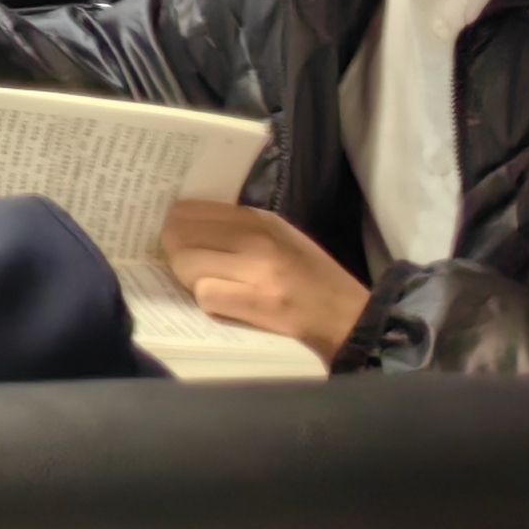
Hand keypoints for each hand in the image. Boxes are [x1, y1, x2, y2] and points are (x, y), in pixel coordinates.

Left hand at [163, 202, 369, 359]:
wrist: (354, 320)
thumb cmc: (314, 282)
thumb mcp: (281, 240)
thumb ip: (239, 231)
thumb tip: (185, 227)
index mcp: (261, 220)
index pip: (192, 209)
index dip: (175, 225)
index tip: (173, 238)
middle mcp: (258, 238)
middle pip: (181, 234)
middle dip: (176, 253)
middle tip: (186, 268)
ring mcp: (258, 270)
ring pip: (187, 265)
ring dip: (190, 281)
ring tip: (209, 288)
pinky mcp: (259, 303)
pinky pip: (206, 295)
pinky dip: (208, 303)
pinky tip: (226, 307)